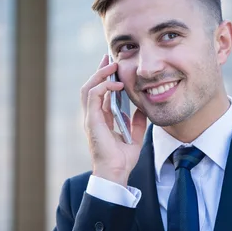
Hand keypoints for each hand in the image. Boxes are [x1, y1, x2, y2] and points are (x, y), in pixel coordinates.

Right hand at [80, 54, 147, 186]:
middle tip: (110, 57)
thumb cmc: (123, 159)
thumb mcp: (135, 137)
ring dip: (100, 74)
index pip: (100, 93)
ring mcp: (90, 118)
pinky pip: (93, 97)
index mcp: (101, 119)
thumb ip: (137, 123)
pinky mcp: (91, 121)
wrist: (117, 173)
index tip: (114, 66)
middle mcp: (93, 116)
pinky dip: (104, 87)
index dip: (105, 78)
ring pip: (88, 88)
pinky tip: (117, 85)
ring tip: (112, 65)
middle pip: (91, 86)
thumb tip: (143, 110)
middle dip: (100, 70)